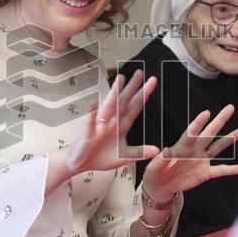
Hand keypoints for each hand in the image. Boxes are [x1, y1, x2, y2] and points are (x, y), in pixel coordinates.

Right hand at [46, 70, 159, 194]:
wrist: (80, 163)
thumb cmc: (100, 156)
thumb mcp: (124, 157)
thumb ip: (139, 152)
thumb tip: (157, 150)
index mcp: (121, 126)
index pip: (135, 107)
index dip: (143, 95)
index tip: (152, 82)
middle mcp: (111, 122)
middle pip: (123, 102)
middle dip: (132, 87)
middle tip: (139, 73)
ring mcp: (99, 127)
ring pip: (109, 108)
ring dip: (114, 94)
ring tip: (120, 81)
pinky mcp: (88, 135)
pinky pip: (90, 123)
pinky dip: (92, 114)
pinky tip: (94, 104)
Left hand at [141, 104, 237, 202]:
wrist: (161, 186)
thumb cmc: (155, 173)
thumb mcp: (155, 167)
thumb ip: (161, 159)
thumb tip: (165, 151)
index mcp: (181, 147)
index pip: (191, 133)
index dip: (198, 124)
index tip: (206, 113)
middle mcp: (194, 150)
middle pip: (209, 133)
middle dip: (220, 120)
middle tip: (230, 108)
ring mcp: (201, 160)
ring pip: (218, 147)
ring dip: (229, 139)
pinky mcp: (205, 173)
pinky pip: (221, 170)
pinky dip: (232, 170)